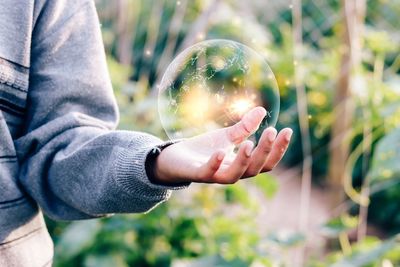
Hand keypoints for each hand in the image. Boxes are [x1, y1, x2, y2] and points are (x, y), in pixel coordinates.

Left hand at [154, 106, 291, 183]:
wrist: (175, 158)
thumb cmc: (203, 149)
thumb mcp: (226, 136)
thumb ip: (244, 128)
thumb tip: (262, 110)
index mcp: (241, 165)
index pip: (265, 161)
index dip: (277, 149)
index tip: (287, 130)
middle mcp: (231, 172)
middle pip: (254, 169)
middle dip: (265, 151)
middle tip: (271, 131)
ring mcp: (214, 175)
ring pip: (234, 176)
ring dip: (243, 160)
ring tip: (249, 142)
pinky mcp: (196, 174)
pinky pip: (208, 173)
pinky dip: (215, 164)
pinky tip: (220, 151)